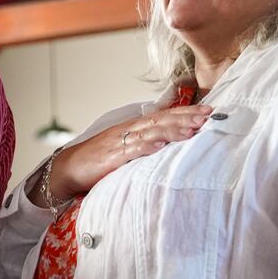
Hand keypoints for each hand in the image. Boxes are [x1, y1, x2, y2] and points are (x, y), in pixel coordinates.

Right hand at [46, 105, 212, 200]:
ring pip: (150, 132)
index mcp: (134, 127)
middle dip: (186, 117)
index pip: (164, 115)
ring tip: (191, 129)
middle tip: (209, 115)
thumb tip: (170, 141)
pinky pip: (130, 150)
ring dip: (172, 130)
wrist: (69, 168)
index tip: (209, 110)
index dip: (186, 112)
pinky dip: (145, 147)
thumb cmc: (99, 159)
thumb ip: (146, 142)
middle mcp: (129, 130)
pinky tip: (159, 146)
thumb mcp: (126, 147)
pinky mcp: (111, 157)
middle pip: (161, 120)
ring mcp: (120, 142)